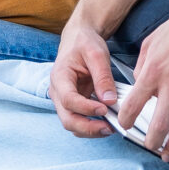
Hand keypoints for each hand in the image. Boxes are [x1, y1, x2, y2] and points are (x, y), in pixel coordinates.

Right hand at [50, 20, 120, 136]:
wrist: (78, 39)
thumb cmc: (85, 43)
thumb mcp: (97, 54)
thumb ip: (103, 77)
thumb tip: (109, 100)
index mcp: (60, 76)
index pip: (68, 100)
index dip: (86, 108)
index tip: (105, 109)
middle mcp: (58, 92)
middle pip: (67, 119)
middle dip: (88, 128)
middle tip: (109, 128)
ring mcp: (64, 100)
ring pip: (72, 123)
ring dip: (90, 130)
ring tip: (111, 127)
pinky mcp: (73, 104)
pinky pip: (79, 120)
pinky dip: (92, 125)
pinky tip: (107, 122)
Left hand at [115, 0, 168, 162]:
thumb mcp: (151, 42)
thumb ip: (141, 67)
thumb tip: (137, 85)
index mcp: (153, 71)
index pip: (133, 105)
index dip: (125, 120)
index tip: (124, 125)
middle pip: (160, 125)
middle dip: (151, 142)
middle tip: (148, 146)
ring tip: (167, 154)